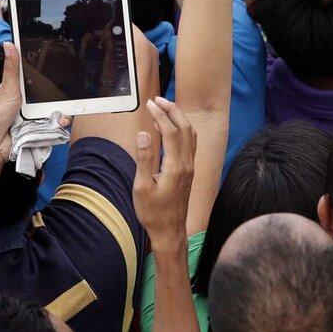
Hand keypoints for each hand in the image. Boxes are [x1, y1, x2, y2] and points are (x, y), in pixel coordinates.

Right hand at [134, 97, 197, 249]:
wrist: (170, 231)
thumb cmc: (153, 213)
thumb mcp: (142, 188)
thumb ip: (144, 159)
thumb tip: (144, 134)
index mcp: (175, 167)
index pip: (171, 132)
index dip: (161, 115)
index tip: (149, 104)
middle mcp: (187, 164)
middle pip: (185, 128)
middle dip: (173, 110)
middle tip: (158, 99)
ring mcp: (191, 167)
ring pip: (191, 134)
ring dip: (180, 118)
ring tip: (165, 107)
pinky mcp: (190, 171)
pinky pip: (191, 143)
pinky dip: (183, 129)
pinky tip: (174, 127)